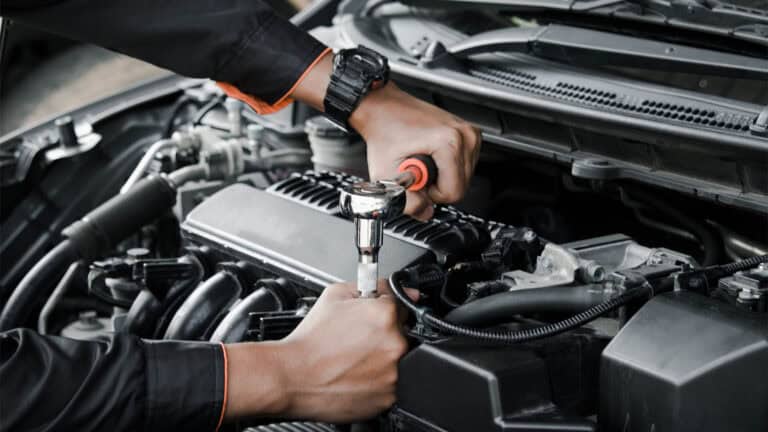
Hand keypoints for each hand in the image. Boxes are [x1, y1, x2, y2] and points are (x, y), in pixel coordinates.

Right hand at [223, 280, 418, 421]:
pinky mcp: (388, 397)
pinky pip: (389, 384)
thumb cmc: (310, 339)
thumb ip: (374, 286)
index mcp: (385, 315)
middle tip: (357, 340)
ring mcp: (393, 374)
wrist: (292, 376)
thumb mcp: (336, 295)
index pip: (402, 305)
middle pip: (401, 333)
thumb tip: (399, 288)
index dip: (385, 310)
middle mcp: (395, 344)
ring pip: (396, 361)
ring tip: (353, 358)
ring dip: (380, 358)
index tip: (375, 319)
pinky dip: (376, 381)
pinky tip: (354, 375)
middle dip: (382, 335)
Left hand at [291, 53, 480, 220]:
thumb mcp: (386, 174)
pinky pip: (465, 165)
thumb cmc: (384, 133)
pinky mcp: (469, 133)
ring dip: (443, 177)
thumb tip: (426, 213)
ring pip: (465, 177)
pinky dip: (448, 167)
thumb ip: (406, 202)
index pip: (454, 192)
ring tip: (422, 161)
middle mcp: (464, 136)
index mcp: (449, 143)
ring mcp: (470, 133)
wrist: (383, 108)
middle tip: (417, 171)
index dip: (431, 195)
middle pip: (462, 186)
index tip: (416, 180)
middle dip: (438, 186)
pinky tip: (431, 155)